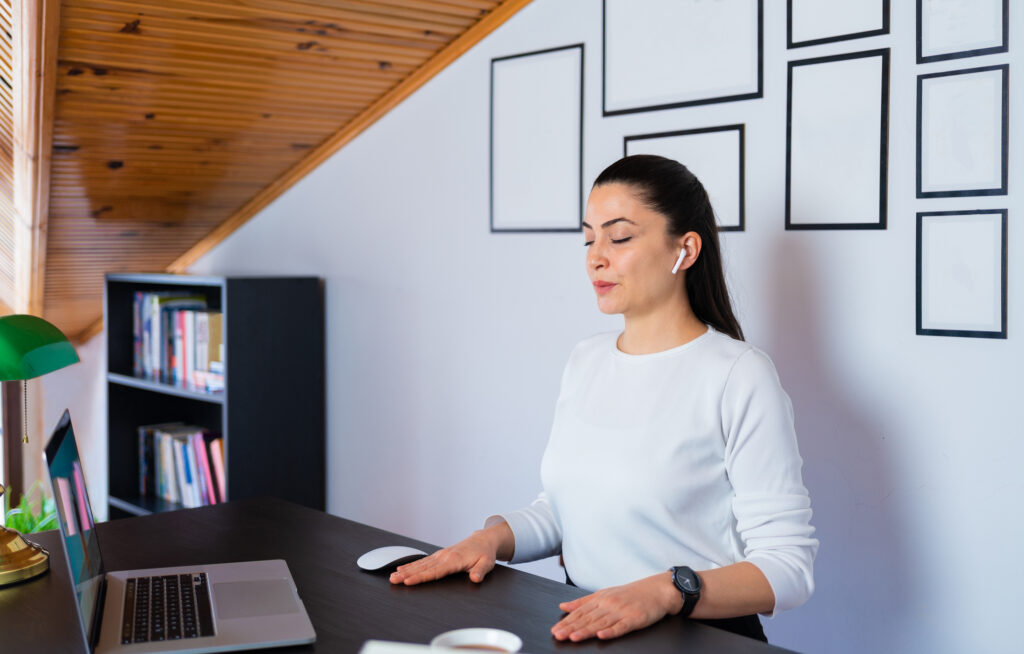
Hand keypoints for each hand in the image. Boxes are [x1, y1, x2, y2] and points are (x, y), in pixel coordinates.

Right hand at [389, 526, 506, 585]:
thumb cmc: (484, 553)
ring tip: (393, 576)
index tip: (408, 581)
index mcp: (454, 560)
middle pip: (423, 568)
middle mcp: (444, 556)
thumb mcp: (487, 563)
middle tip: (393, 580)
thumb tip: (475, 578)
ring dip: (406, 570)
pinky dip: (411, 565)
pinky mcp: (439, 555)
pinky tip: (402, 569)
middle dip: (407, 574)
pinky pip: (423, 561)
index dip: (420, 577)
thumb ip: (480, 572)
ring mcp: (441, 555)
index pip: (434, 572)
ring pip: (420, 564)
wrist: (483, 540)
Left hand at [551, 572, 681, 641]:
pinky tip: (602, 635)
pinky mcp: (634, 619)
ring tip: (573, 637)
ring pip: (601, 623)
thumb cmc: (631, 593)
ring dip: (586, 631)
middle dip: (571, 628)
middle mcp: (609, 605)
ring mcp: (621, 612)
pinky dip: (611, 631)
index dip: (567, 622)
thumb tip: (563, 606)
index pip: (580, 612)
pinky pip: (621, 627)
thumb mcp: (604, 594)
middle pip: (587, 618)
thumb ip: (583, 602)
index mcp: (600, 599)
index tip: (555, 630)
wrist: (657, 590)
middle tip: (558, 635)